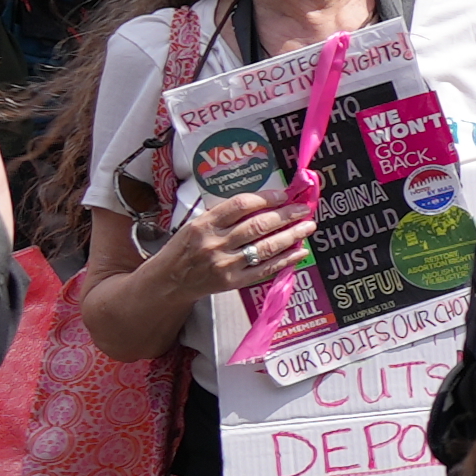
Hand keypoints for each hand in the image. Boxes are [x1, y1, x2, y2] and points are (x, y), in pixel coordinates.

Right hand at [156, 186, 304, 306]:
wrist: (168, 280)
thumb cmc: (184, 248)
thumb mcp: (196, 224)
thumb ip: (224, 215)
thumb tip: (262, 203)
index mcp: (204, 224)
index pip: (240, 205)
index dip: (266, 197)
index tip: (284, 194)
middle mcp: (215, 243)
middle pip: (258, 225)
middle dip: (286, 215)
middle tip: (303, 209)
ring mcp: (225, 264)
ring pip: (266, 247)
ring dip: (291, 236)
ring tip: (308, 226)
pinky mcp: (233, 281)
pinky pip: (265, 269)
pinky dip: (286, 260)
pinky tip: (300, 252)